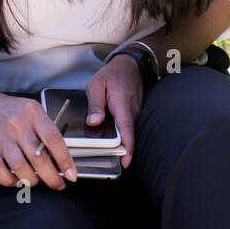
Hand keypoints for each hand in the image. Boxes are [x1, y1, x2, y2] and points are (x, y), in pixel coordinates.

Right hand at [0, 91, 78, 189]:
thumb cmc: (9, 110)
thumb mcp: (31, 111)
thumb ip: (44, 130)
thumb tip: (60, 158)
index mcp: (33, 113)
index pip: (53, 139)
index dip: (65, 160)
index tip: (71, 174)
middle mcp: (17, 124)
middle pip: (38, 157)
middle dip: (52, 177)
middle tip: (57, 184)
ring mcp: (1, 136)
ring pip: (20, 167)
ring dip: (32, 180)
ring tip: (36, 181)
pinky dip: (9, 180)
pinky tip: (15, 180)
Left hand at [85, 54, 142, 168]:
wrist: (130, 65)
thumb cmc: (112, 74)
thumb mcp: (97, 85)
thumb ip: (95, 104)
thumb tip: (93, 122)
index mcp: (122, 105)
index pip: (127, 131)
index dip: (128, 149)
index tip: (124, 163)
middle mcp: (132, 112)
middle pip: (128, 137)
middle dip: (121, 152)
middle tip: (109, 163)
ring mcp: (135, 114)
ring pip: (129, 133)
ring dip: (121, 144)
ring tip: (108, 153)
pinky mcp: (134, 114)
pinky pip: (128, 128)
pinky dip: (122, 135)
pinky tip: (111, 139)